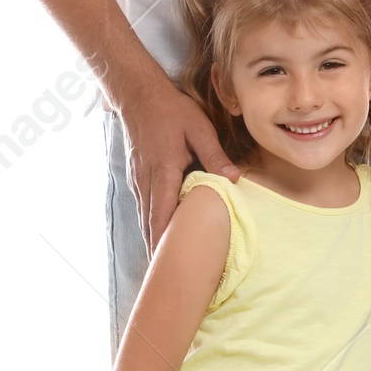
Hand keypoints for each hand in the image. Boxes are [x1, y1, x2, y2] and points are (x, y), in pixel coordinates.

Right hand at [117, 73, 238, 252]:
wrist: (138, 94)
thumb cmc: (171, 110)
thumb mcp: (198, 128)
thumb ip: (215, 155)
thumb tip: (234, 179)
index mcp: (163, 171)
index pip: (162, 214)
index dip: (165, 241)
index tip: (169, 264)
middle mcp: (146, 180)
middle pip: (149, 222)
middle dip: (156, 249)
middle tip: (166, 276)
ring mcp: (138, 178)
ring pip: (144, 216)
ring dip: (152, 238)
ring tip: (162, 263)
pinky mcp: (136, 175)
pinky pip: (143, 205)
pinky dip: (149, 223)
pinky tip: (156, 233)